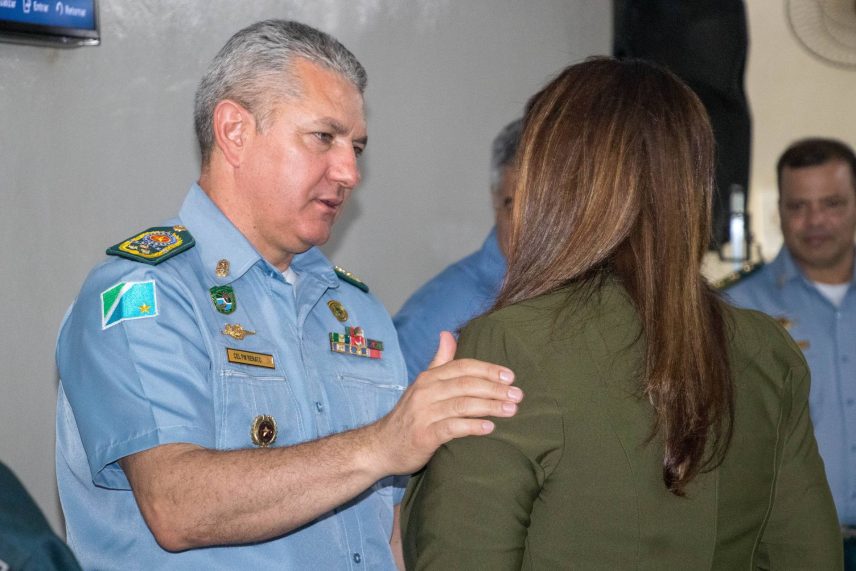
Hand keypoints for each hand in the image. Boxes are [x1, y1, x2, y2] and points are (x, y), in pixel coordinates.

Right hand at [370, 331, 520, 475]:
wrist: (381, 446)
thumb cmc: (409, 415)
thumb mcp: (422, 384)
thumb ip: (439, 361)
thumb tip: (448, 333)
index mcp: (428, 377)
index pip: (463, 367)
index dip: (488, 370)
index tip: (510, 376)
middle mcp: (425, 392)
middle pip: (466, 384)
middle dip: (495, 388)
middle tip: (518, 395)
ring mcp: (424, 413)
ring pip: (462, 405)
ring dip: (490, 406)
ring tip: (511, 410)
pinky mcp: (424, 436)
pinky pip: (452, 428)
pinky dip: (472, 426)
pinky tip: (489, 428)